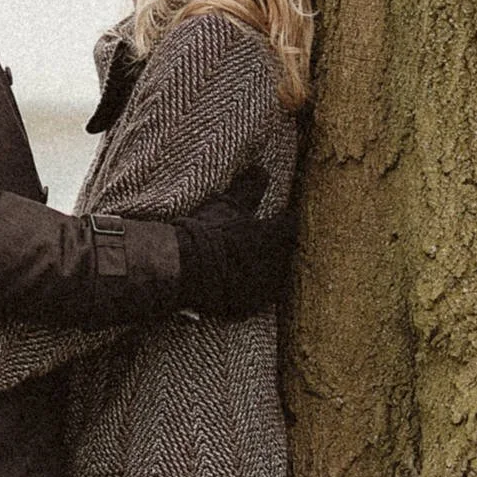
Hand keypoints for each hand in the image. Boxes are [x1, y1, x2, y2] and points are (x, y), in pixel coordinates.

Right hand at [173, 174, 295, 316]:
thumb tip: (261, 168)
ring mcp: (264, 289)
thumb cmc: (208, 232)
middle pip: (285, 253)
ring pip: (273, 278)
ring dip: (266, 270)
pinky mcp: (249, 307)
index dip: (284, 220)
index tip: (280, 217)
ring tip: (250, 264)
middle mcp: (277, 264)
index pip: (290, 224)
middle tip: (264, 242)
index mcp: (277, 236)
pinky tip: (239, 284)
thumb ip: (249, 187)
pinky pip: (256, 298)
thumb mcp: (228, 204)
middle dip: (278, 248)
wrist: (186, 268)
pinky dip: (250, 290)